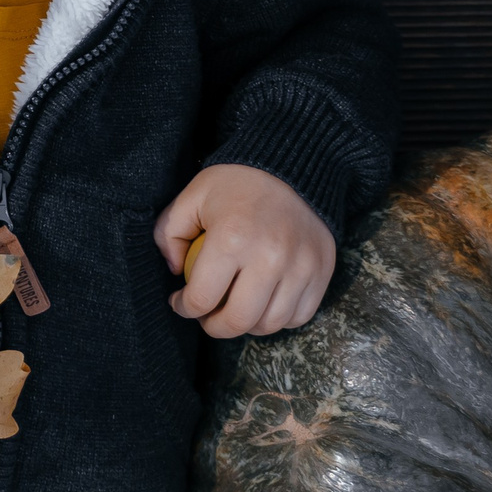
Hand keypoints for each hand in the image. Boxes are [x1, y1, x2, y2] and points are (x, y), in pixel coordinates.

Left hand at [153, 163, 335, 338]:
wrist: (292, 165)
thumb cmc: (236, 183)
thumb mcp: (192, 196)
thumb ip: (169, 233)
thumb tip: (176, 271)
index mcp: (231, 237)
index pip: (202, 299)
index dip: (184, 308)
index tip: (180, 302)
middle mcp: (269, 257)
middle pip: (238, 321)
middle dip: (214, 327)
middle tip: (206, 316)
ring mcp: (300, 267)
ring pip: (270, 324)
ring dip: (247, 325)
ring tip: (235, 308)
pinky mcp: (321, 271)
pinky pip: (299, 316)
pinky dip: (279, 318)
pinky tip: (264, 302)